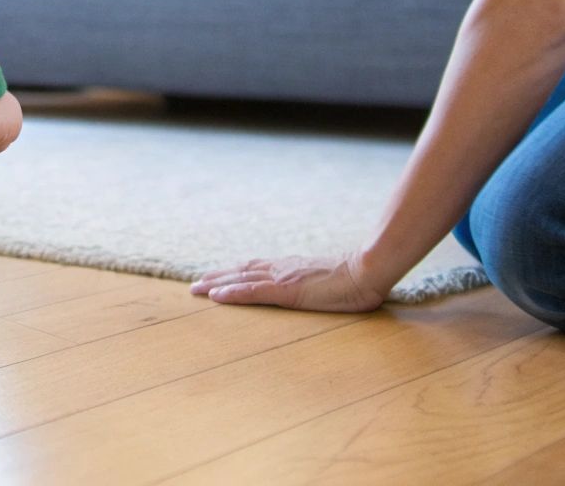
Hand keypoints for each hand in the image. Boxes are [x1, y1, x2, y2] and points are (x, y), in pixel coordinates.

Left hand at [189, 252, 385, 312]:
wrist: (369, 271)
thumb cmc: (358, 279)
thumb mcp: (332, 281)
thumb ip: (318, 283)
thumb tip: (319, 287)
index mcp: (291, 268)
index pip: (256, 268)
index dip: (234, 273)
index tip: (216, 278)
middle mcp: (282, 269)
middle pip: (241, 271)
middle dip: (217, 277)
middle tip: (195, 285)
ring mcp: (283, 278)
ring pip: (241, 279)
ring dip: (216, 284)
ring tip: (196, 289)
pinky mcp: (288, 291)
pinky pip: (253, 292)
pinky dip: (232, 293)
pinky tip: (216, 296)